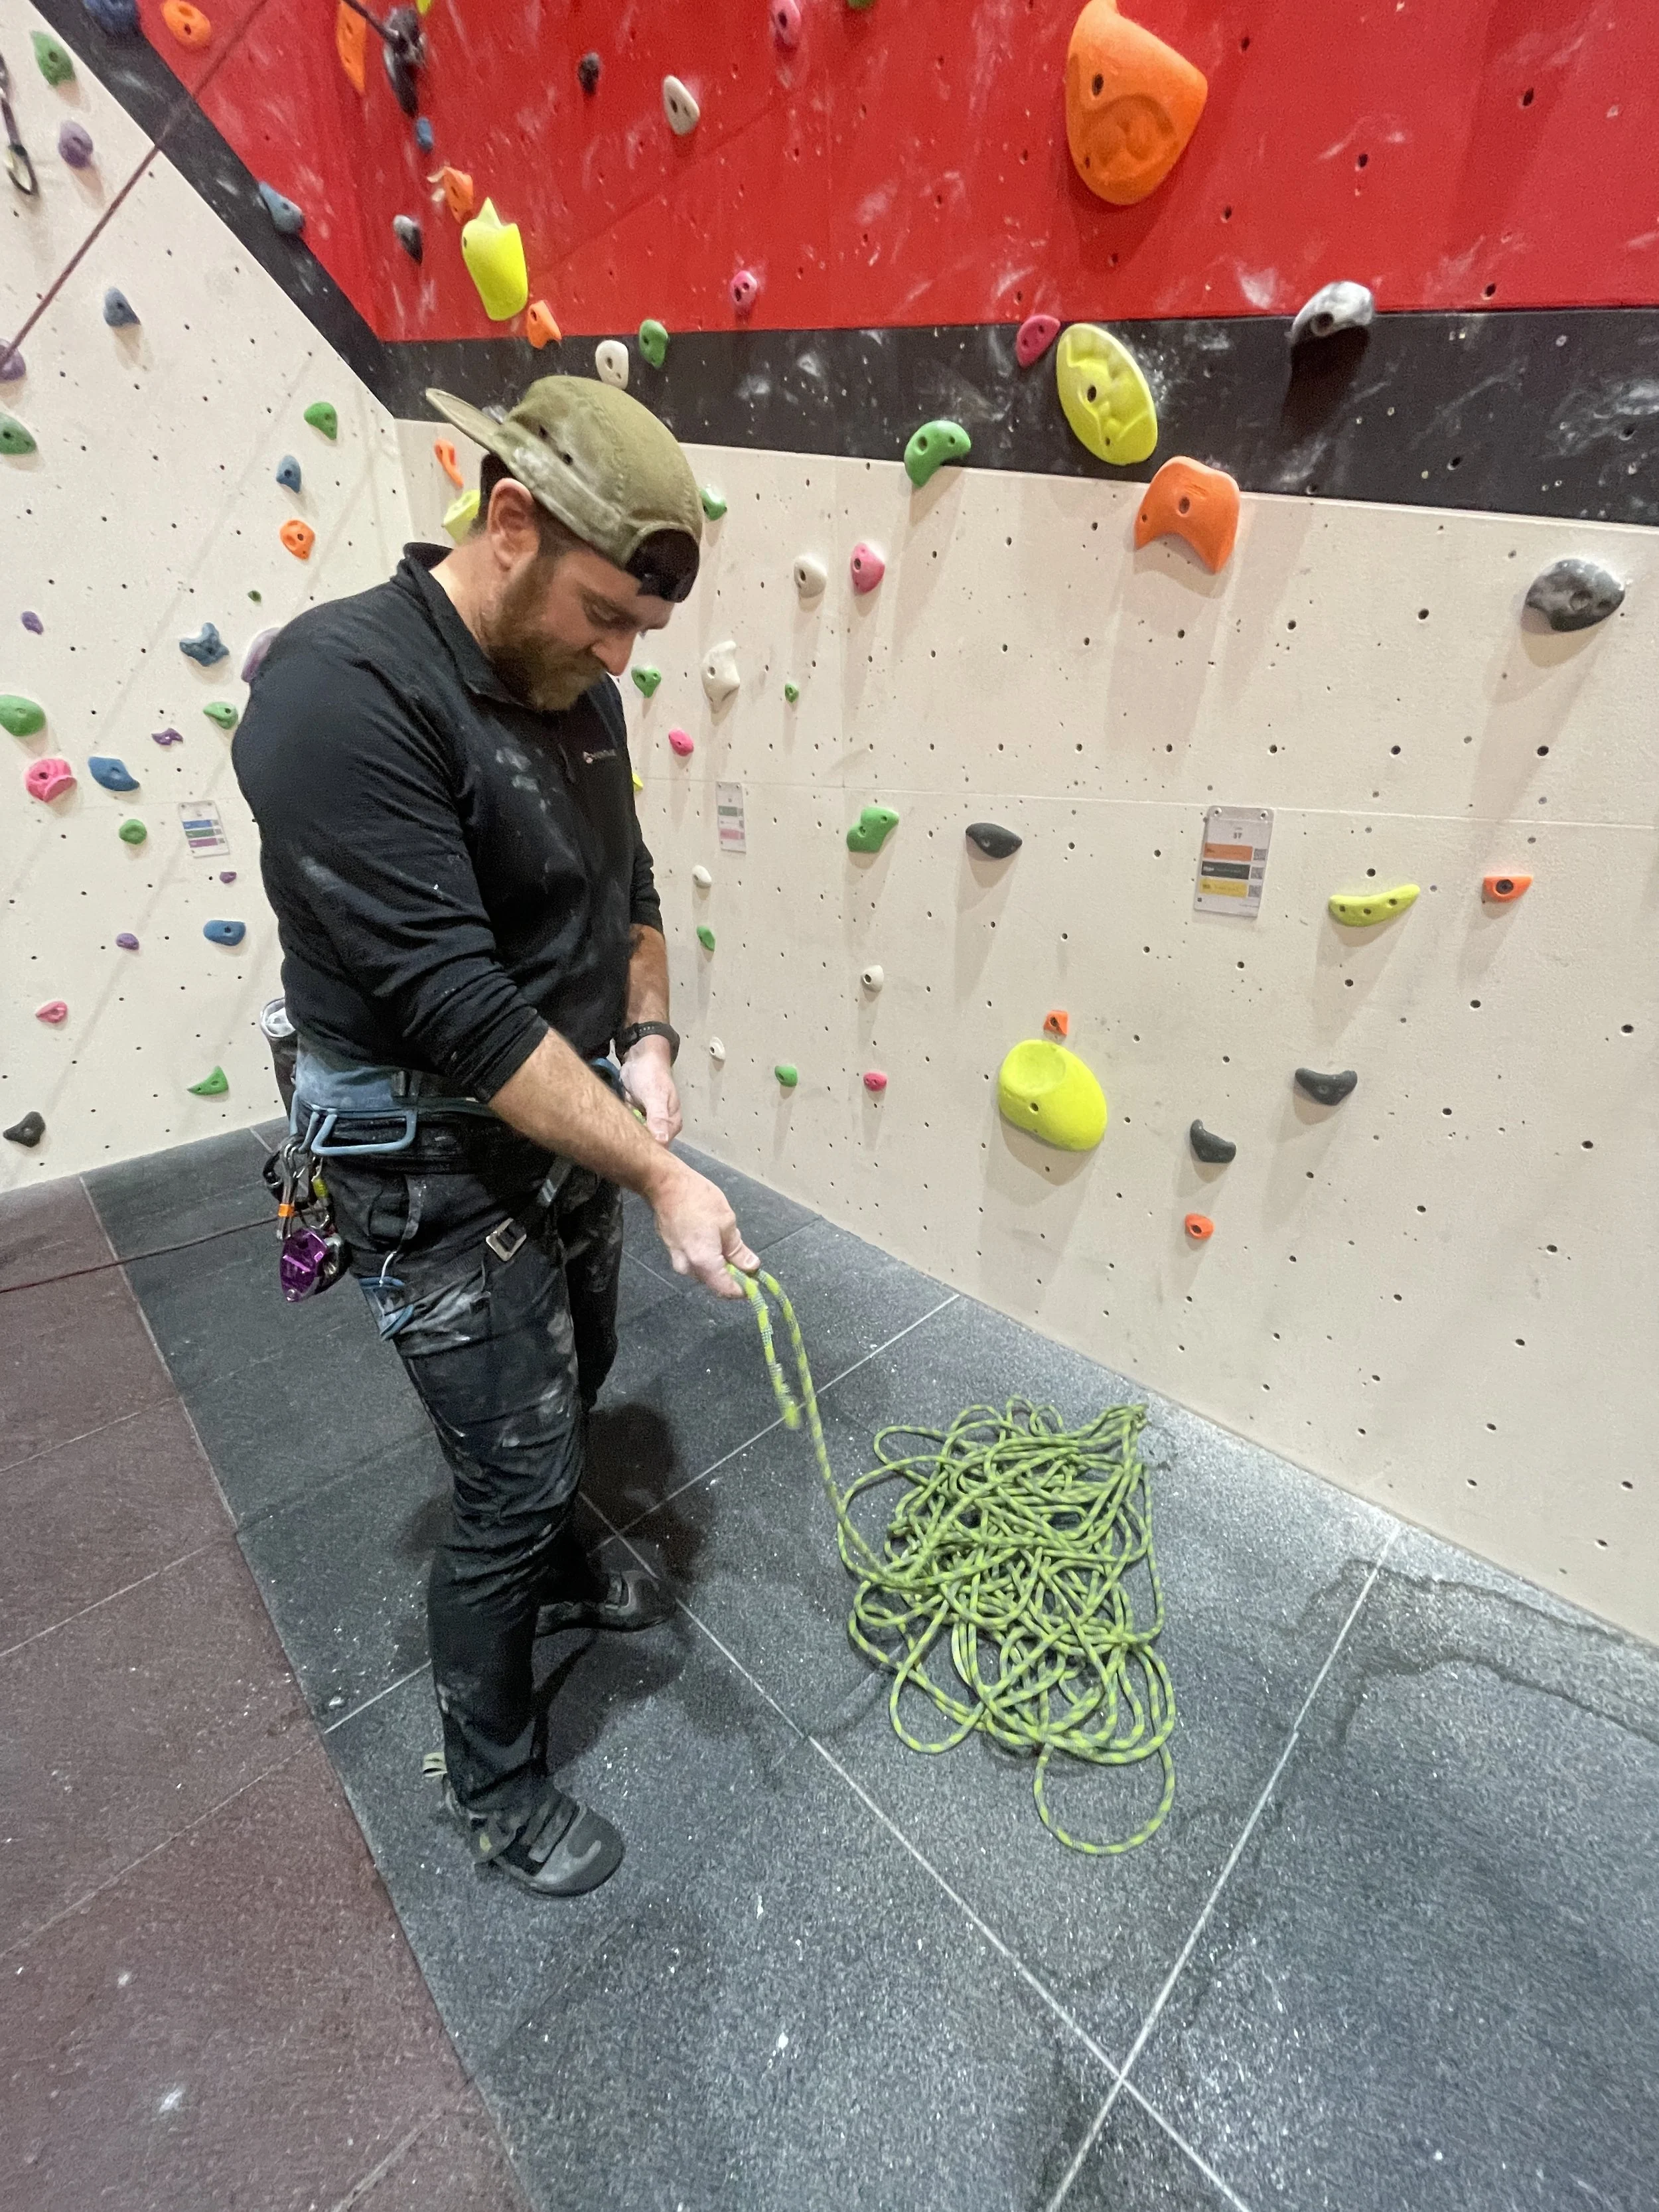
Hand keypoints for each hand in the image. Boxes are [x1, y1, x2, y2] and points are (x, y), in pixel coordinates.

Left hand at [621, 1035, 682, 1143]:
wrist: (639, 1056)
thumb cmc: (651, 1074)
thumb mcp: (655, 1096)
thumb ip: (658, 1118)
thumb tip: (661, 1142)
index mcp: (672, 1124)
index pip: (661, 1148)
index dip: (648, 1153)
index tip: (631, 1155)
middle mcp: (661, 1126)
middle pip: (648, 1145)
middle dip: (634, 1146)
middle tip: (618, 1145)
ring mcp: (646, 1122)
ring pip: (636, 1138)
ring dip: (626, 1137)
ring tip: (613, 1138)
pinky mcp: (634, 1116)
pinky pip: (628, 1128)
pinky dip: (621, 1128)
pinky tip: (612, 1130)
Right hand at [649, 1157, 756, 1297]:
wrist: (665, 1185)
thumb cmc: (699, 1200)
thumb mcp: (726, 1223)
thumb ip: (738, 1250)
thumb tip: (751, 1266)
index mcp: (704, 1263)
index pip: (726, 1290)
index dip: (744, 1288)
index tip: (755, 1279)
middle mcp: (688, 1268)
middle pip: (715, 1283)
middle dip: (732, 1275)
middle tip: (745, 1259)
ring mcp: (677, 1260)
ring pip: (704, 1272)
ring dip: (719, 1265)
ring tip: (728, 1243)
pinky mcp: (672, 1251)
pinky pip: (694, 1262)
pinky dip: (707, 1258)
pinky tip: (713, 1240)